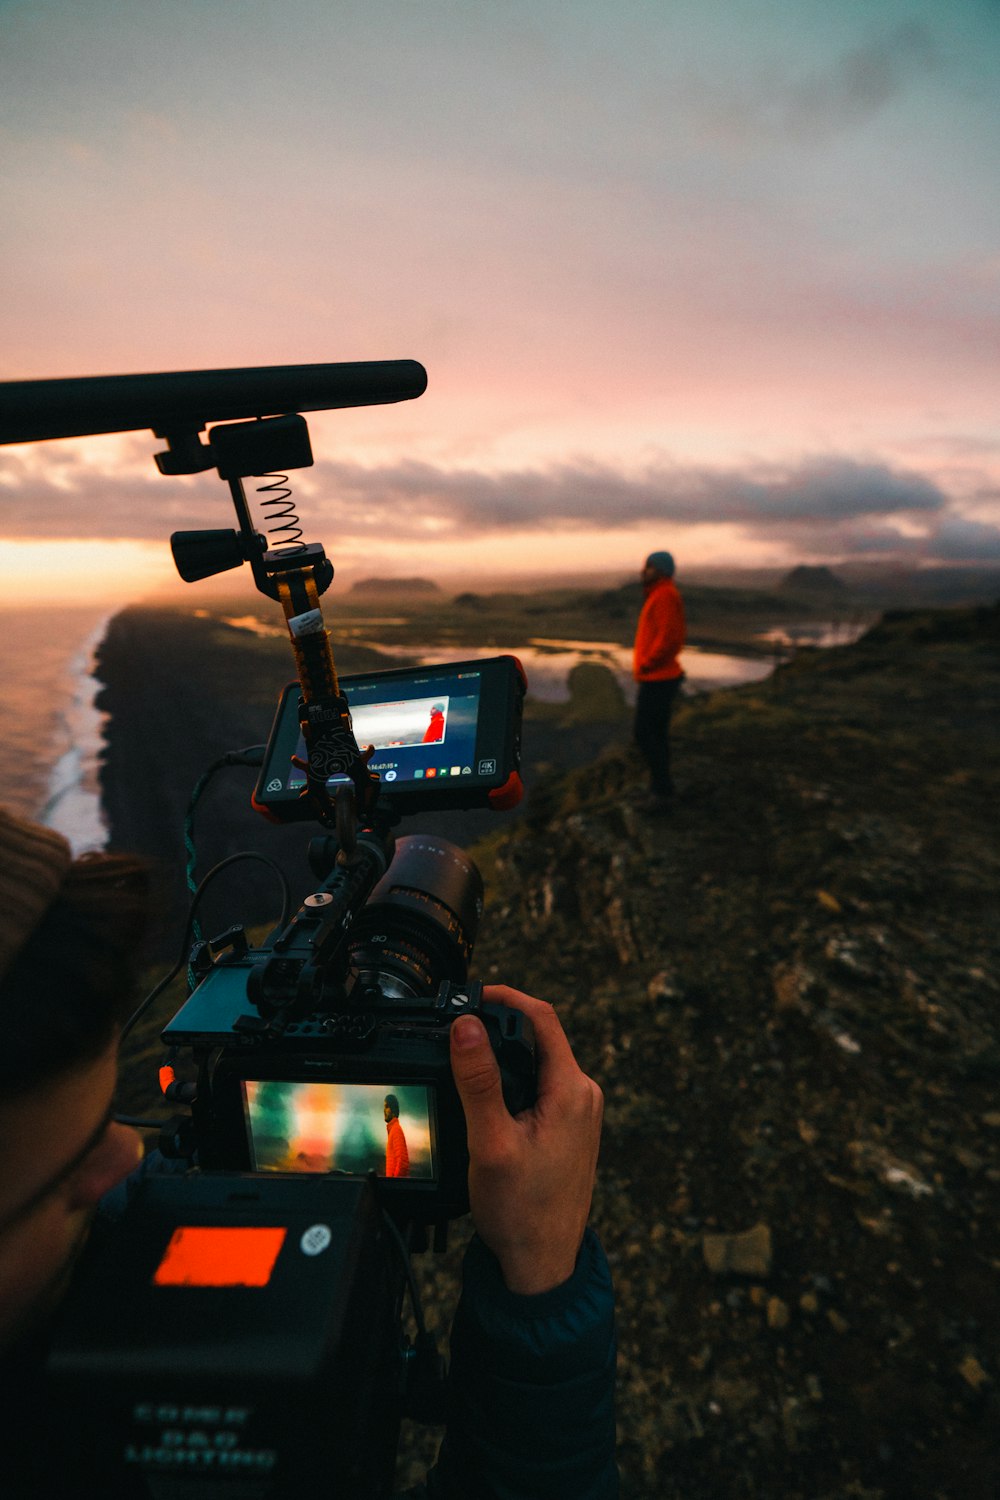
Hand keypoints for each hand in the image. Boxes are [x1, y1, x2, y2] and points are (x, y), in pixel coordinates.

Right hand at [449, 984, 602, 1295]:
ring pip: (536, 1064)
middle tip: (457, 1032)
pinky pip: (538, 1088)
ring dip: (502, 1058)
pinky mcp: (568, 1128)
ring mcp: (578, 1113)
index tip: (471, 994)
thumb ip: (478, 1081)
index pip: (542, 1018)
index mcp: (572, 1090)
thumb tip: (467, 1026)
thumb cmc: (522, 1211)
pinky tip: (484, 1101)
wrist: (542, 1264)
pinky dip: (510, 1083)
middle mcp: (582, 1095)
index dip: (505, 998)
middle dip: (498, 1029)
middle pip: (538, 1039)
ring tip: (463, 1065)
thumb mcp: (491, 1142)